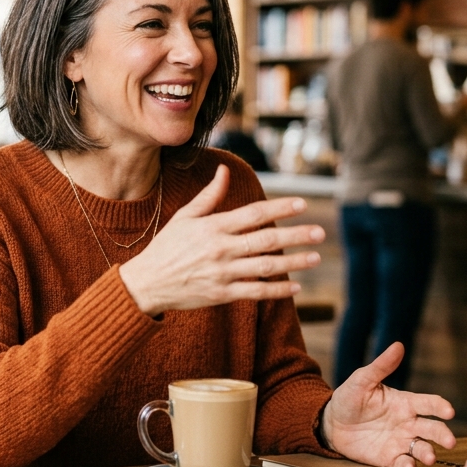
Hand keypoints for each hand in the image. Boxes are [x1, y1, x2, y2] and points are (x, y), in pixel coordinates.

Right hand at [118, 165, 323, 314]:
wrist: (146, 283)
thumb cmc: (166, 247)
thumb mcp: (185, 217)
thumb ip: (210, 196)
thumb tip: (225, 172)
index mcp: (213, 227)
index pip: (254, 214)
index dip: (280, 208)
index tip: (303, 204)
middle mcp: (220, 249)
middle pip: (266, 240)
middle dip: (296, 236)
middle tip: (320, 232)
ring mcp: (222, 273)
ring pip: (265, 267)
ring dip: (293, 262)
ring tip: (315, 257)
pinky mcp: (221, 294)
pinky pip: (255, 292)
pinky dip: (276, 290)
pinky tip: (295, 286)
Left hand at [321, 342, 455, 466]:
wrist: (332, 423)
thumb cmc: (350, 398)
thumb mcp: (362, 380)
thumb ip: (381, 366)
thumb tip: (398, 345)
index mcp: (404, 403)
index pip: (428, 403)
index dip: (440, 406)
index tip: (448, 411)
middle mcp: (407, 423)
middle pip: (432, 428)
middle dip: (442, 434)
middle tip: (449, 441)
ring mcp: (400, 441)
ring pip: (421, 447)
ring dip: (428, 452)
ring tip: (429, 456)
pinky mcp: (390, 457)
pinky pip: (403, 462)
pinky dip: (408, 466)